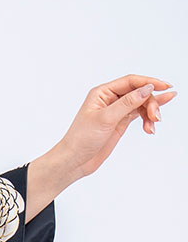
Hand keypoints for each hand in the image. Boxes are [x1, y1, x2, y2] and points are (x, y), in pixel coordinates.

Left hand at [51, 74, 177, 182]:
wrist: (75, 160)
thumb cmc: (82, 138)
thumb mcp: (106, 118)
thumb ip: (127, 103)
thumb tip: (147, 89)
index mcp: (102, 93)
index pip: (130, 81)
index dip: (149, 82)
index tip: (166, 87)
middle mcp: (110, 99)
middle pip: (139, 92)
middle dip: (151, 102)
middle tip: (156, 117)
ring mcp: (116, 111)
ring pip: (141, 104)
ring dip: (150, 112)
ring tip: (153, 125)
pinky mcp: (120, 122)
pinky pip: (139, 115)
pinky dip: (147, 120)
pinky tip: (150, 128)